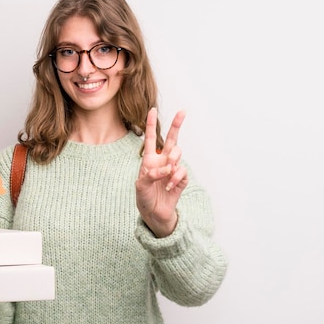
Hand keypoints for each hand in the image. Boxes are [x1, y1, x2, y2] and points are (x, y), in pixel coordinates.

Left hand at [135, 108, 188, 236]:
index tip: (152, 109)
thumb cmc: (144, 198)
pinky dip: (175, 178)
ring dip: (173, 160)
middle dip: (176, 125)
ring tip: (168, 172)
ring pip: (178, 153)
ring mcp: (173, 169)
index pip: (150, 138)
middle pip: (171, 139)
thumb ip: (151, 174)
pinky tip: (168, 187)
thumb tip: (167, 168)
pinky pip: (182, 171)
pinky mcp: (181, 179)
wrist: (154, 214)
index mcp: (149, 160)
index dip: (150, 124)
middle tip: (183, 111)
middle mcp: (162, 161)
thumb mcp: (141, 186)